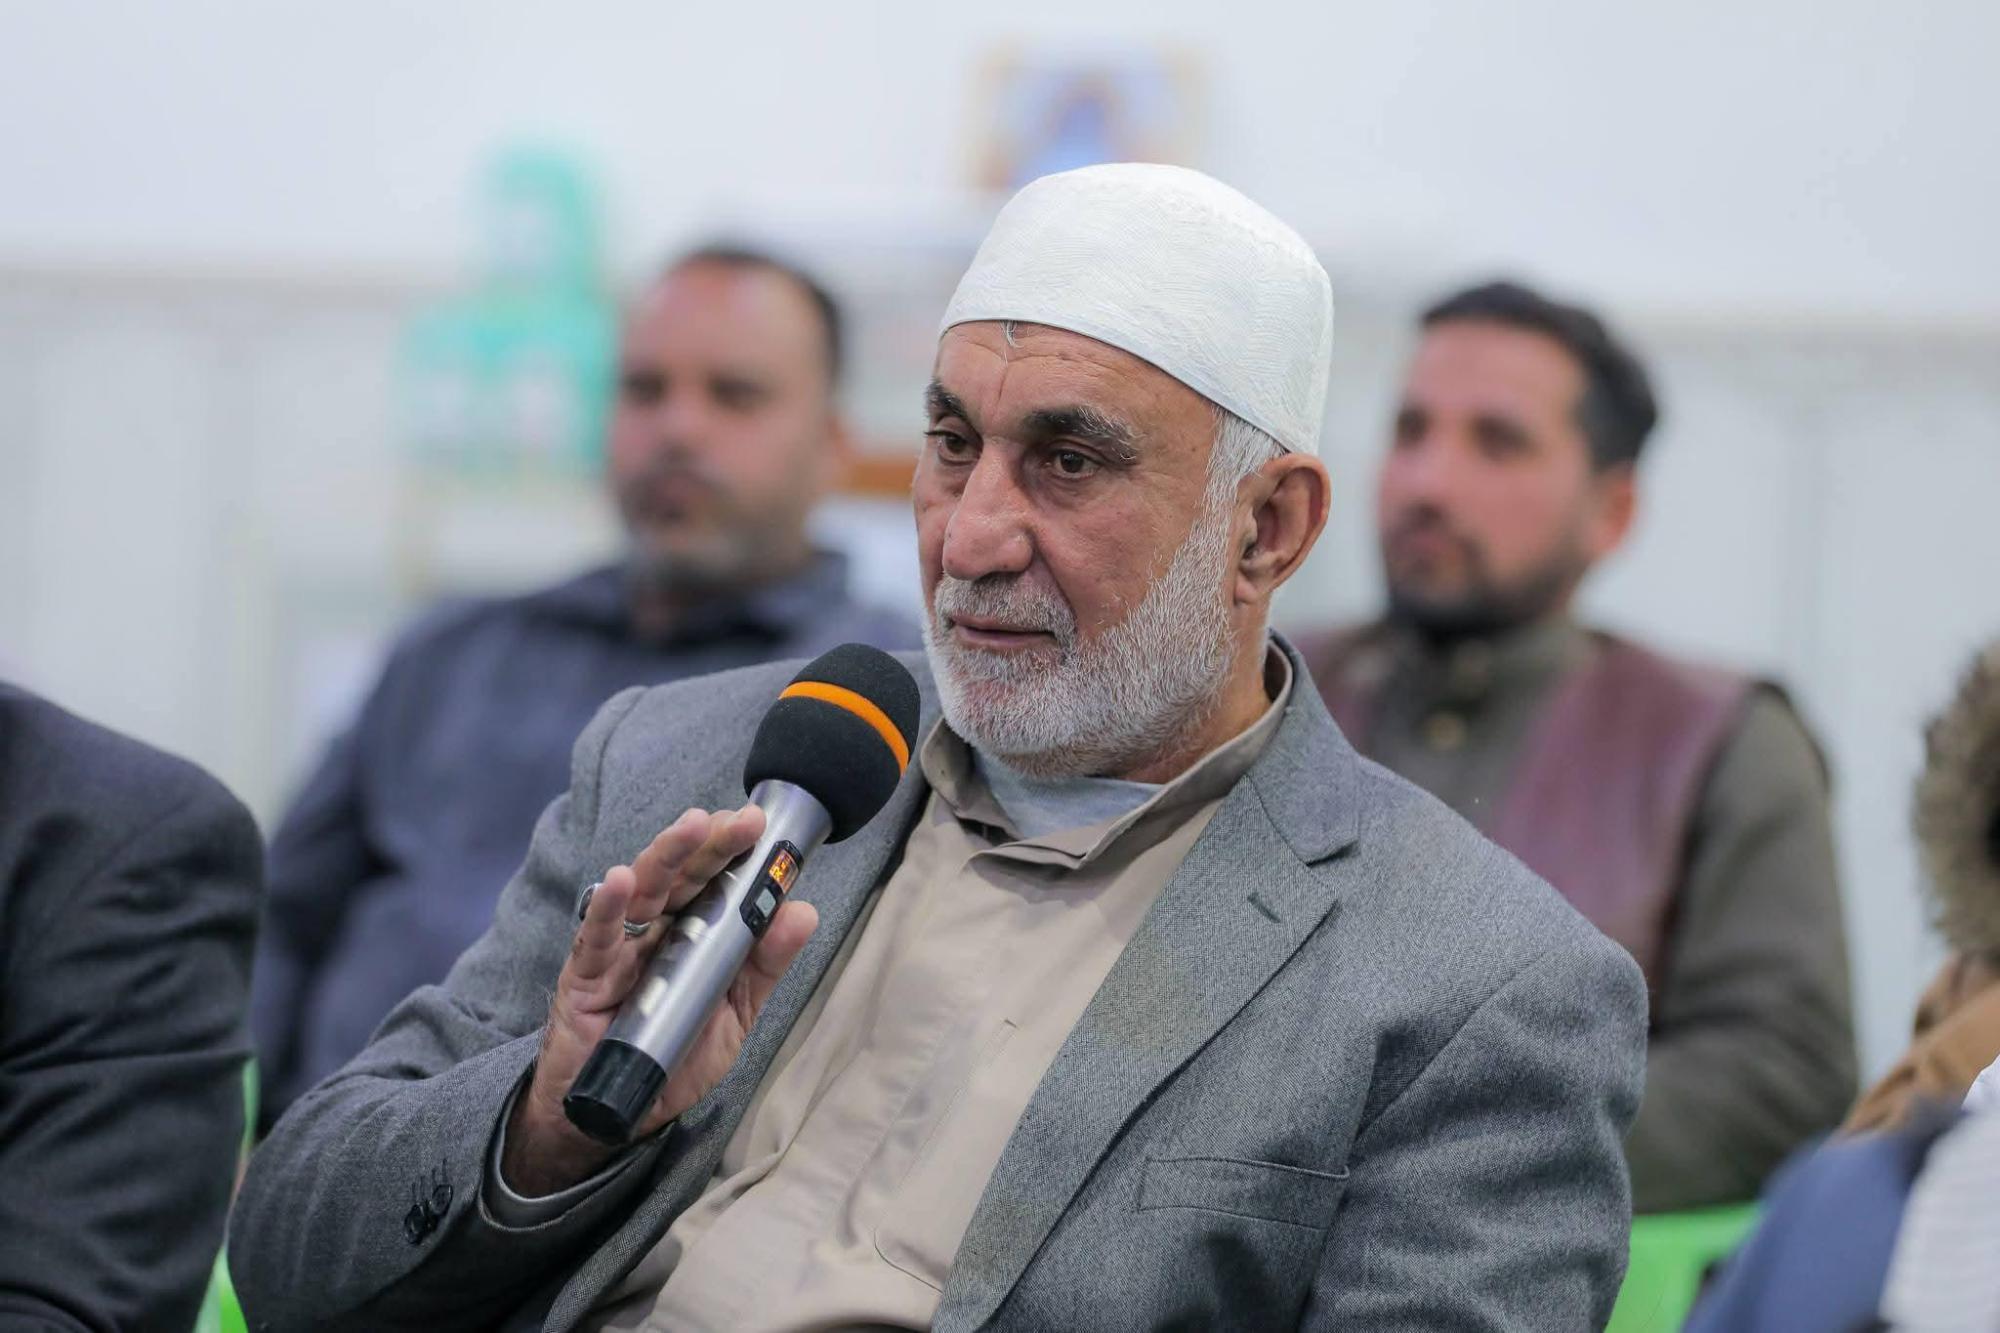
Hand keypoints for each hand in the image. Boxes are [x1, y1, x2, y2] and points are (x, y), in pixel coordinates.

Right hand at [500, 805, 818, 1196]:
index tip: (761, 825)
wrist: (617, 1112)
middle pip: (684, 875)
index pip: (716, 880)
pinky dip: (608, 907)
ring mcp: (622, 947)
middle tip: (743, 821)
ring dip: (667, 856)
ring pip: (644, 891)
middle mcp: (658, 928)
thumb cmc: (674, 1055)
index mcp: (694, 931)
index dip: (735, 851)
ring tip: (691, 828)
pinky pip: (597, 936)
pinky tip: (621, 880)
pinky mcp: (586, 975)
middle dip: (712, 845)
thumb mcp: (735, 1012)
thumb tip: (803, 912)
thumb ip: (765, 965)